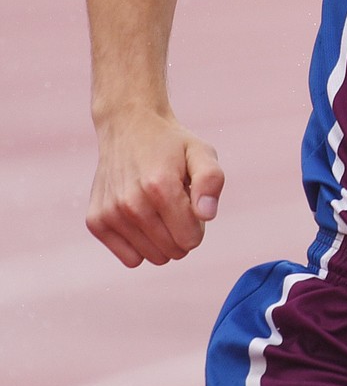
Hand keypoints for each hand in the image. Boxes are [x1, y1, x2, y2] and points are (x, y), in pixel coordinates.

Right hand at [87, 109, 224, 267]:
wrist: (127, 125)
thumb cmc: (171, 144)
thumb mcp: (201, 152)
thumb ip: (211, 181)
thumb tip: (206, 215)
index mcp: (160, 188)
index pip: (191, 239)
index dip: (197, 224)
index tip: (189, 202)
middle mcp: (131, 204)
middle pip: (174, 251)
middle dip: (181, 232)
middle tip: (174, 203)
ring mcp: (110, 214)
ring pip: (153, 257)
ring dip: (161, 238)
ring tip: (156, 207)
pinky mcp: (96, 222)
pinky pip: (130, 259)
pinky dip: (140, 244)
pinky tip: (139, 217)